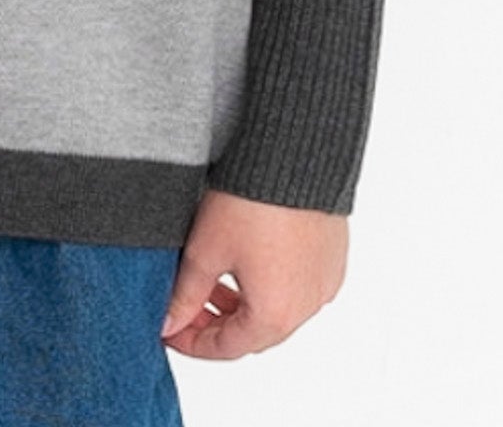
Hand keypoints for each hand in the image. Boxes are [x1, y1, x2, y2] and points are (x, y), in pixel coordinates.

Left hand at [158, 188, 347, 359]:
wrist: (292, 154)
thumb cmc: (253, 200)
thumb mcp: (205, 251)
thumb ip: (185, 295)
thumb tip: (170, 322)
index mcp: (275, 315)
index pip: (226, 348)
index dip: (192, 342)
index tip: (170, 330)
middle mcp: (307, 306)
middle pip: (255, 333)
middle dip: (217, 323)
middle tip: (187, 305)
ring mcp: (324, 282)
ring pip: (278, 310)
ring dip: (244, 304)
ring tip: (213, 281)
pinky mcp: (332, 258)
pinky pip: (299, 286)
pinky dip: (271, 285)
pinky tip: (248, 262)